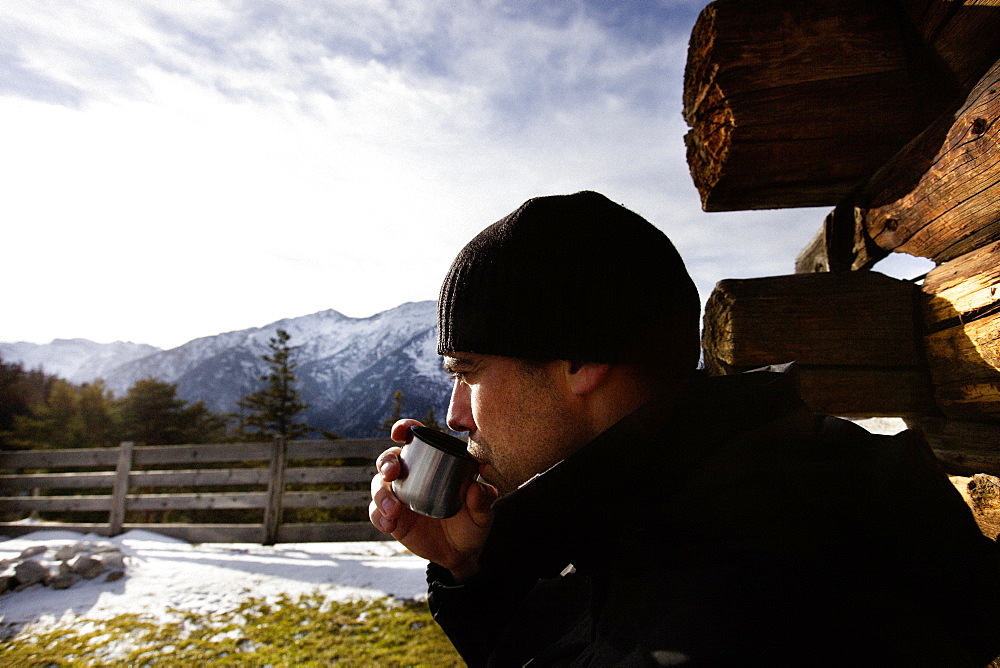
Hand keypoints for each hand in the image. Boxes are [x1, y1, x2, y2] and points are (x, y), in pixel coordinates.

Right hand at [369, 418, 496, 581]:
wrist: (460, 553)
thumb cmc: (472, 522)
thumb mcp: (482, 512)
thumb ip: (483, 499)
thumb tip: (478, 488)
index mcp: (433, 462)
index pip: (415, 439)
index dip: (404, 428)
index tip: (400, 431)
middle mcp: (411, 474)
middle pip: (389, 459)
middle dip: (386, 462)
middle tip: (391, 473)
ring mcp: (399, 496)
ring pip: (378, 485)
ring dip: (381, 494)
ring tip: (393, 509)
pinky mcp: (391, 517)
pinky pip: (376, 512)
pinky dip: (379, 516)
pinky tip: (389, 524)